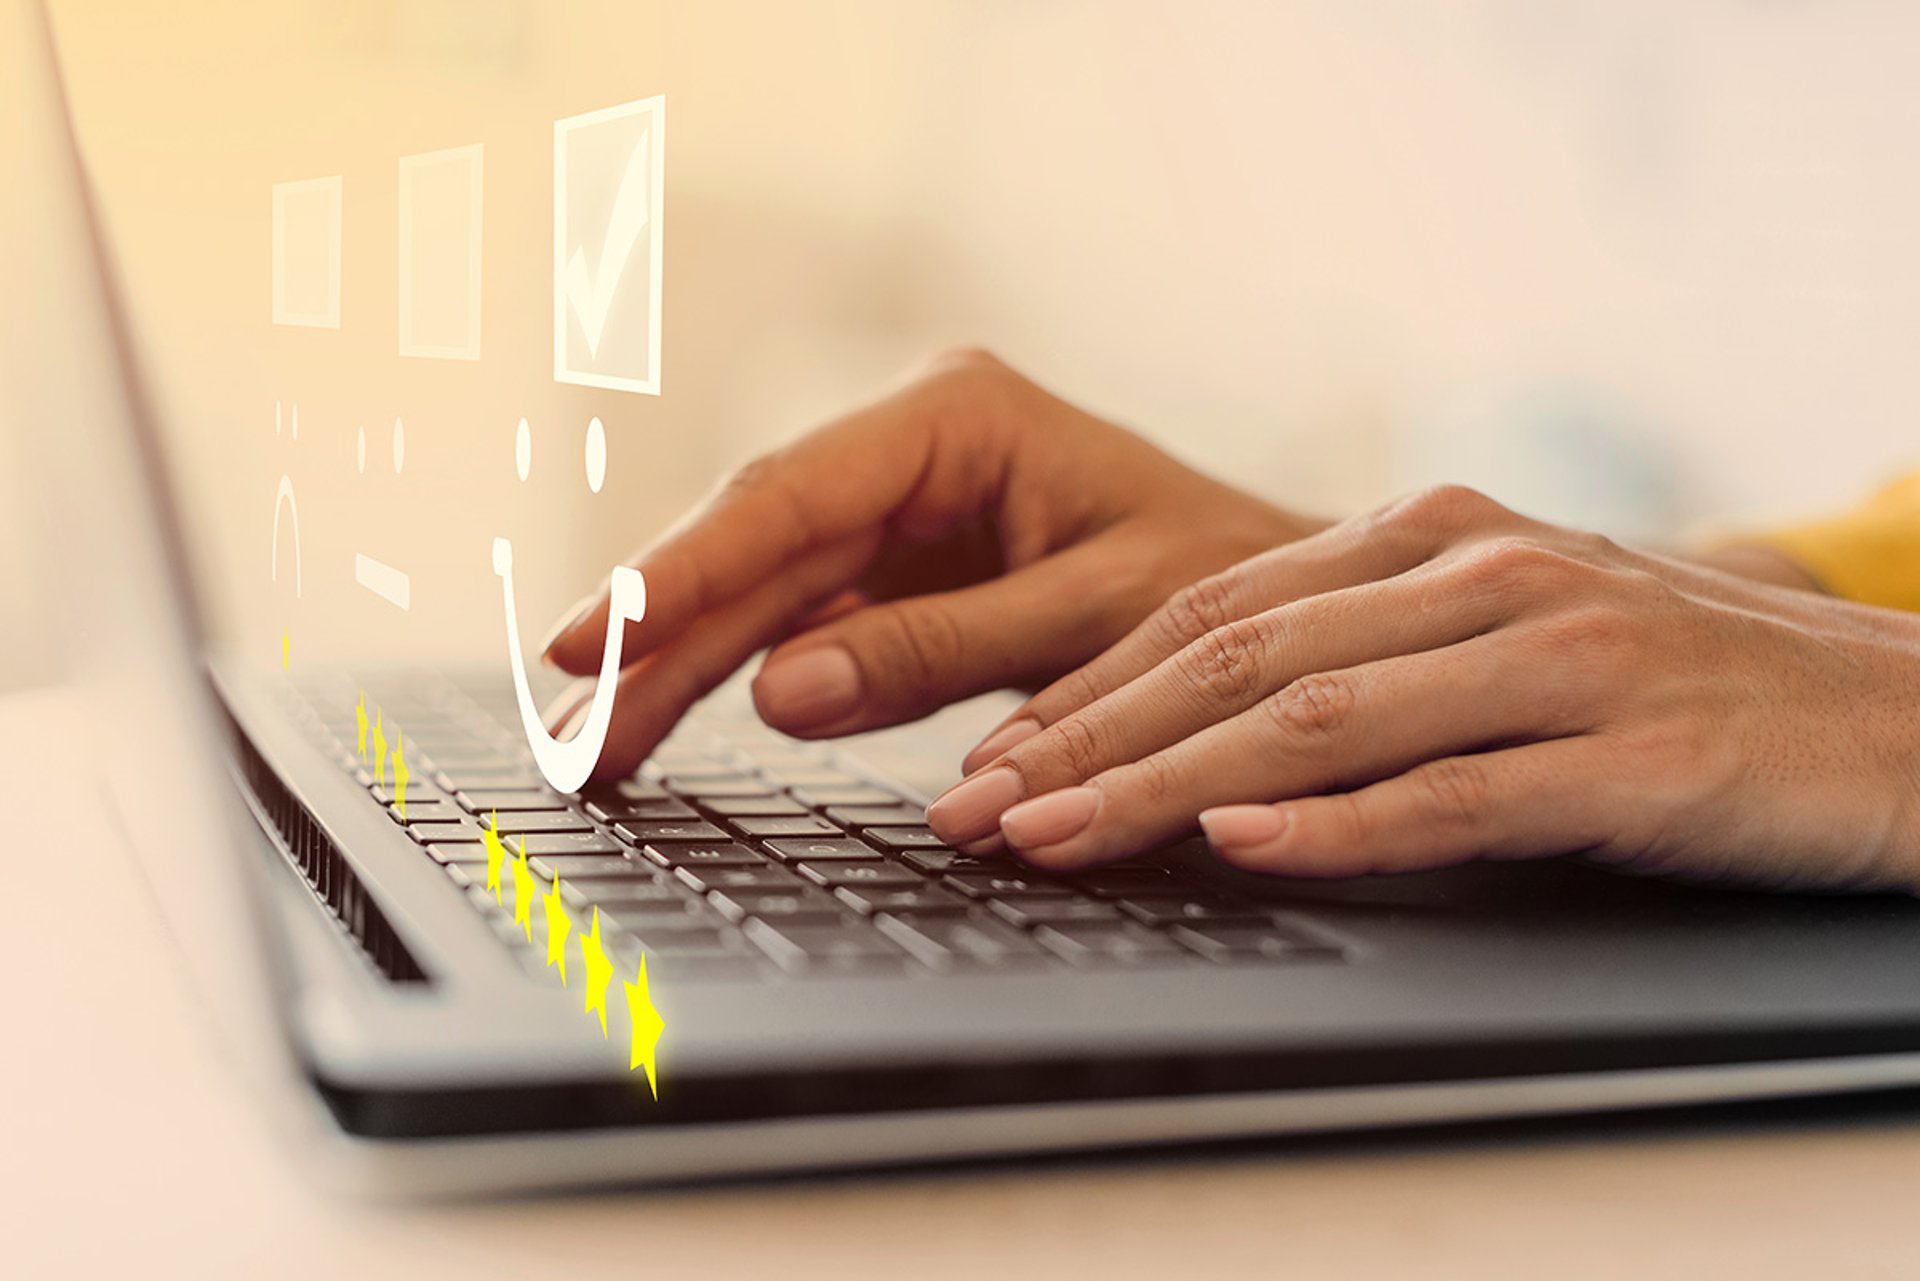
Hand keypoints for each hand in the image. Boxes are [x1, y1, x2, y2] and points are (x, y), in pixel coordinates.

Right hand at [543, 350, 1322, 779]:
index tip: (583, 643)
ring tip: (595, 750)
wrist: (1296, 604)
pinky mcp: (906, 573)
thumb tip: (782, 690)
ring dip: (677, 668)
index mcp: (960, 418)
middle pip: (754, 548)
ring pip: (763, 591)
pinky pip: (803, 626)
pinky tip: (665, 723)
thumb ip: (940, 649)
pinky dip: (738, 678)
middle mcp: (915, 450)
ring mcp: (904, 512)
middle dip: (656, 639)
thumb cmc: (1231, 583)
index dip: (678, 575)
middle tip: (571, 733)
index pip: (788, 498)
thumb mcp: (1095, 615)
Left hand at [926, 485, 1919, 892]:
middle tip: (979, 808)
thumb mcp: (1504, 634)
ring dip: (1169, 784)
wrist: (1899, 714)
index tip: (992, 755)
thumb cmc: (1676, 683)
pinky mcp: (1635, 751)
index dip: (1089, 687)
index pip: (1216, 609)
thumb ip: (1367, 658)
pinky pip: (1461, 790)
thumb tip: (1201, 744)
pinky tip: (1248, 846)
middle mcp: (1481, 573)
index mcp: (1434, 536)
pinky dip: (1344, 823)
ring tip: (1060, 836)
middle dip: (1089, 739)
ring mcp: (1560, 655)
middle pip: (1239, 657)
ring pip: (1323, 719)